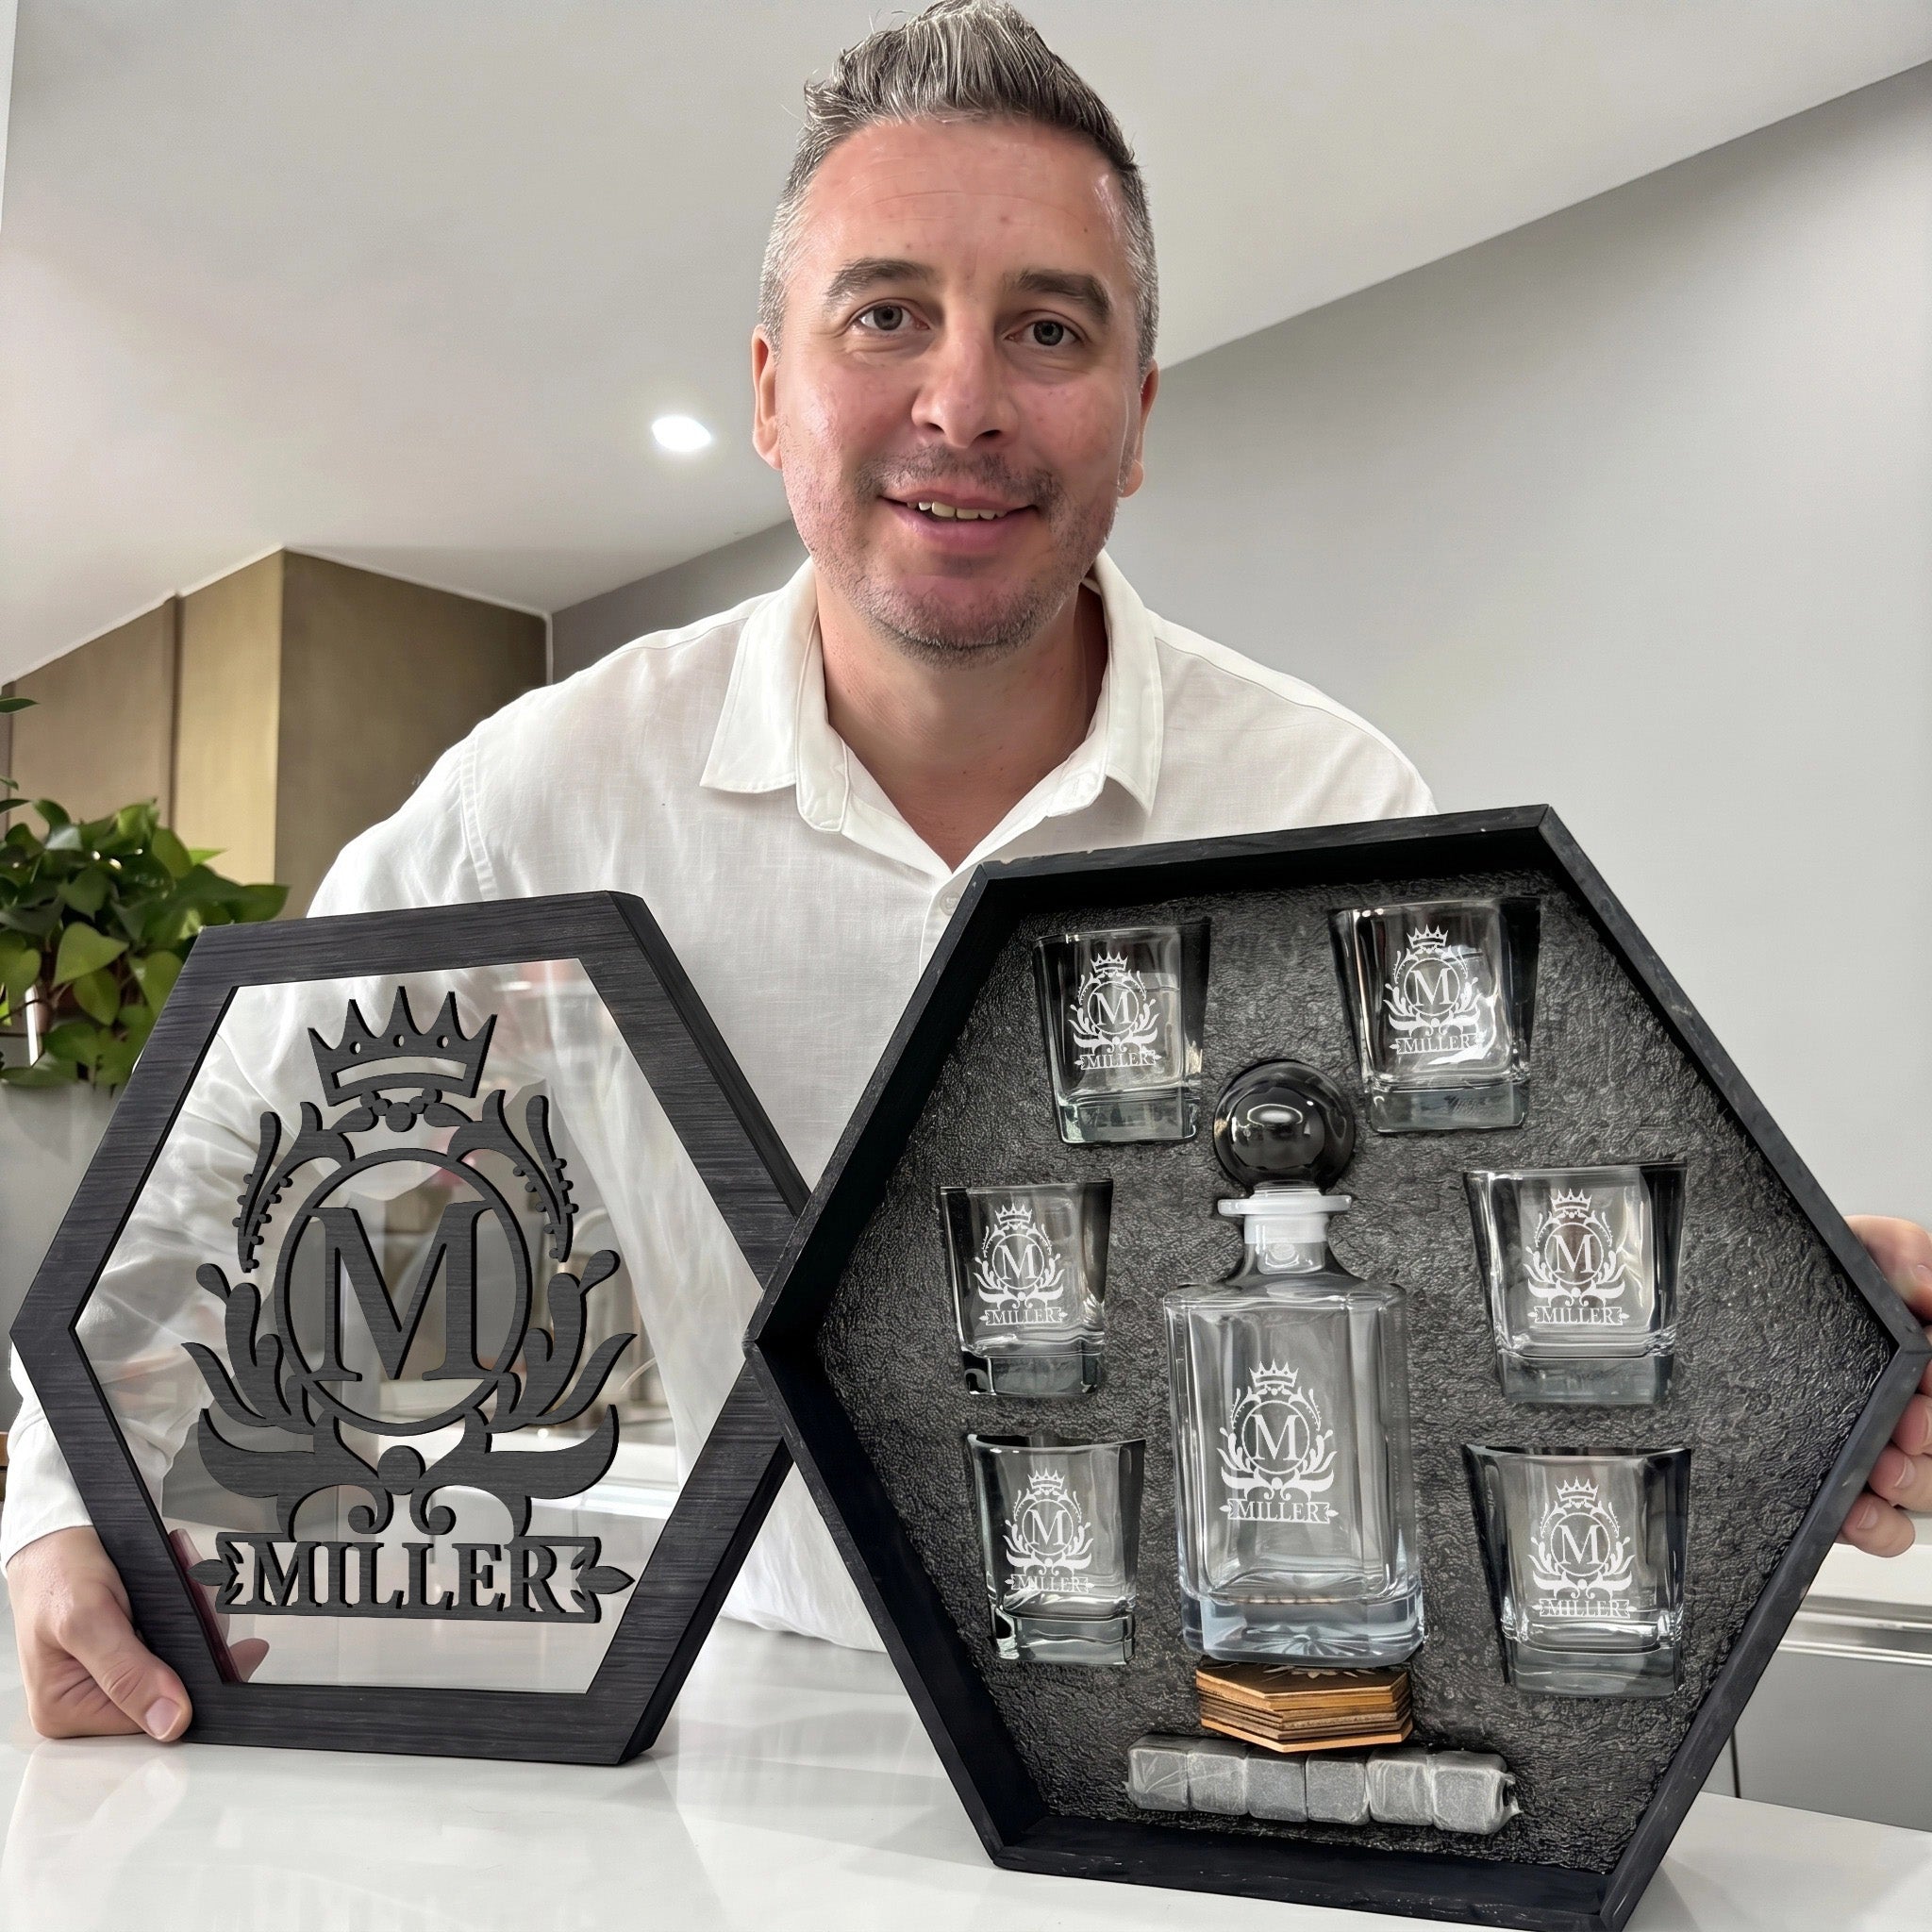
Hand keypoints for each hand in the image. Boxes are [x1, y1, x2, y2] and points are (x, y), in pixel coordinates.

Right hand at [6, 1525, 264, 1739]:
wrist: (57, 1538)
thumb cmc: (55, 1572)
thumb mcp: (87, 1619)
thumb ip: (127, 1672)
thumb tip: (169, 1722)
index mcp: (66, 1708)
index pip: (150, 1719)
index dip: (195, 1684)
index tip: (236, 1650)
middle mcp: (87, 1700)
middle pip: (171, 1688)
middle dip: (197, 1642)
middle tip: (205, 1600)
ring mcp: (110, 1675)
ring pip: (179, 1660)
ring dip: (197, 1620)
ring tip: (194, 1583)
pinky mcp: (129, 1650)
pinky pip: (173, 1639)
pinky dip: (187, 1611)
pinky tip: (188, 1584)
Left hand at [1842, 1215, 1931, 1555]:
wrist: (1746, 1297)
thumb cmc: (1816, 1280)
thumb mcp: (1862, 1247)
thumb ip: (1899, 1251)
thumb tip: (1928, 1285)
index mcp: (1927, 1358)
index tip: (1928, 1374)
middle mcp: (1915, 1408)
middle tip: (1908, 1429)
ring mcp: (1886, 1450)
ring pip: (1924, 1490)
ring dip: (1914, 1485)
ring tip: (1884, 1471)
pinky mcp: (1847, 1484)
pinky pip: (1884, 1527)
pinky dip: (1879, 1528)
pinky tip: (1855, 1512)